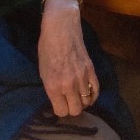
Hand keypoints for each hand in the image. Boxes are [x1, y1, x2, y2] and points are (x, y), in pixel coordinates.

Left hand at [37, 0, 97, 116]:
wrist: (61, 28)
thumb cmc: (47, 48)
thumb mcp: (43, 71)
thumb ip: (51, 88)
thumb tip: (58, 99)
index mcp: (53, 86)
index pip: (61, 112)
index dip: (60, 110)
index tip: (59, 105)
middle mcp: (68, 85)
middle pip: (75, 110)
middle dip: (71, 108)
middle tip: (68, 102)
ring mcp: (82, 78)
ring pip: (87, 102)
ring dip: (82, 102)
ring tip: (78, 97)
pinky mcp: (91, 70)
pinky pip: (96, 90)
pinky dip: (93, 96)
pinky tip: (89, 95)